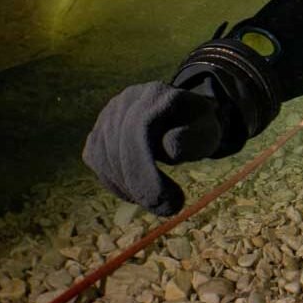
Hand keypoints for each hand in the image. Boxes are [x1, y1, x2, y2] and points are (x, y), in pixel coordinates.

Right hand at [82, 82, 222, 215]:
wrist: (184, 118)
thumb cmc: (198, 128)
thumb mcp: (206, 132)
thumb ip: (192, 138)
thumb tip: (168, 146)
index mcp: (155, 93)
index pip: (139, 130)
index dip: (148, 170)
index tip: (170, 200)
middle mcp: (126, 99)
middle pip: (119, 145)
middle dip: (139, 184)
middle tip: (165, 209)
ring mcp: (108, 115)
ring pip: (104, 156)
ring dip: (128, 187)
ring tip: (156, 202)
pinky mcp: (99, 132)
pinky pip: (96, 160)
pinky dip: (114, 182)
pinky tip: (137, 193)